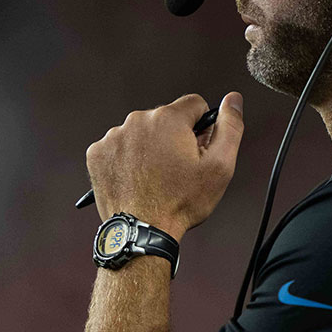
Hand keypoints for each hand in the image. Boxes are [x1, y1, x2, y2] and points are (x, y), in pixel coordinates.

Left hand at [85, 92, 243, 238]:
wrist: (141, 231)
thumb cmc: (179, 203)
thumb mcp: (219, 166)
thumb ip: (230, 127)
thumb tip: (233, 101)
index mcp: (168, 119)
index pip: (194, 104)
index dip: (202, 127)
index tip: (196, 148)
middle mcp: (138, 121)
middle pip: (166, 118)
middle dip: (174, 137)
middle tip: (177, 169)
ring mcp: (114, 136)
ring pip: (142, 132)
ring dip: (150, 147)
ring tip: (155, 176)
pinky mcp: (98, 152)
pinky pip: (119, 145)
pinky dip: (128, 158)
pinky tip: (136, 178)